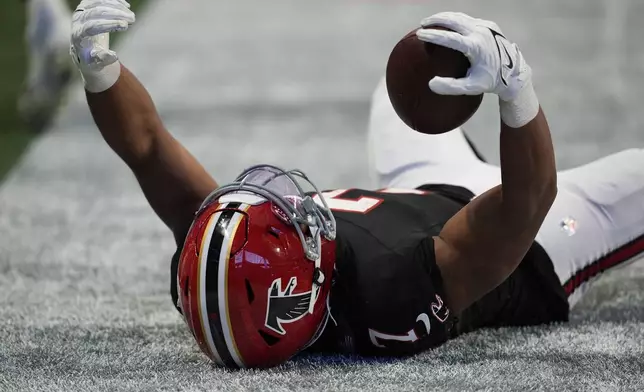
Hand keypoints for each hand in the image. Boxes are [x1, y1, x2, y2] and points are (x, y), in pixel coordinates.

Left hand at [70, 0, 134, 71]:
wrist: (85, 49)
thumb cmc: (92, 58)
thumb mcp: (97, 64)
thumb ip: (103, 60)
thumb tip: (114, 55)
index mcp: (78, 35)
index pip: (91, 26)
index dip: (108, 24)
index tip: (125, 26)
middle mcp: (78, 20)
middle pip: (96, 12)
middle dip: (115, 14)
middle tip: (132, 19)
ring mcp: (82, 11)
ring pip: (99, 3)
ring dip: (117, 6)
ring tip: (131, 15)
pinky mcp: (87, 5)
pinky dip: (114, 1)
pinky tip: (126, 6)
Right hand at [416, 12, 531, 101]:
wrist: (514, 71)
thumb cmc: (490, 81)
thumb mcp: (472, 87)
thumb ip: (451, 87)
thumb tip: (431, 83)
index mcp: (476, 47)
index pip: (450, 38)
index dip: (434, 35)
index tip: (420, 34)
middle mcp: (481, 33)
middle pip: (454, 20)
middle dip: (436, 20)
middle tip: (422, 24)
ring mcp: (486, 26)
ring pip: (460, 17)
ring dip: (444, 17)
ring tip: (430, 21)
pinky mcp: (489, 25)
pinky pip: (467, 19)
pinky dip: (454, 20)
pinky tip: (447, 24)